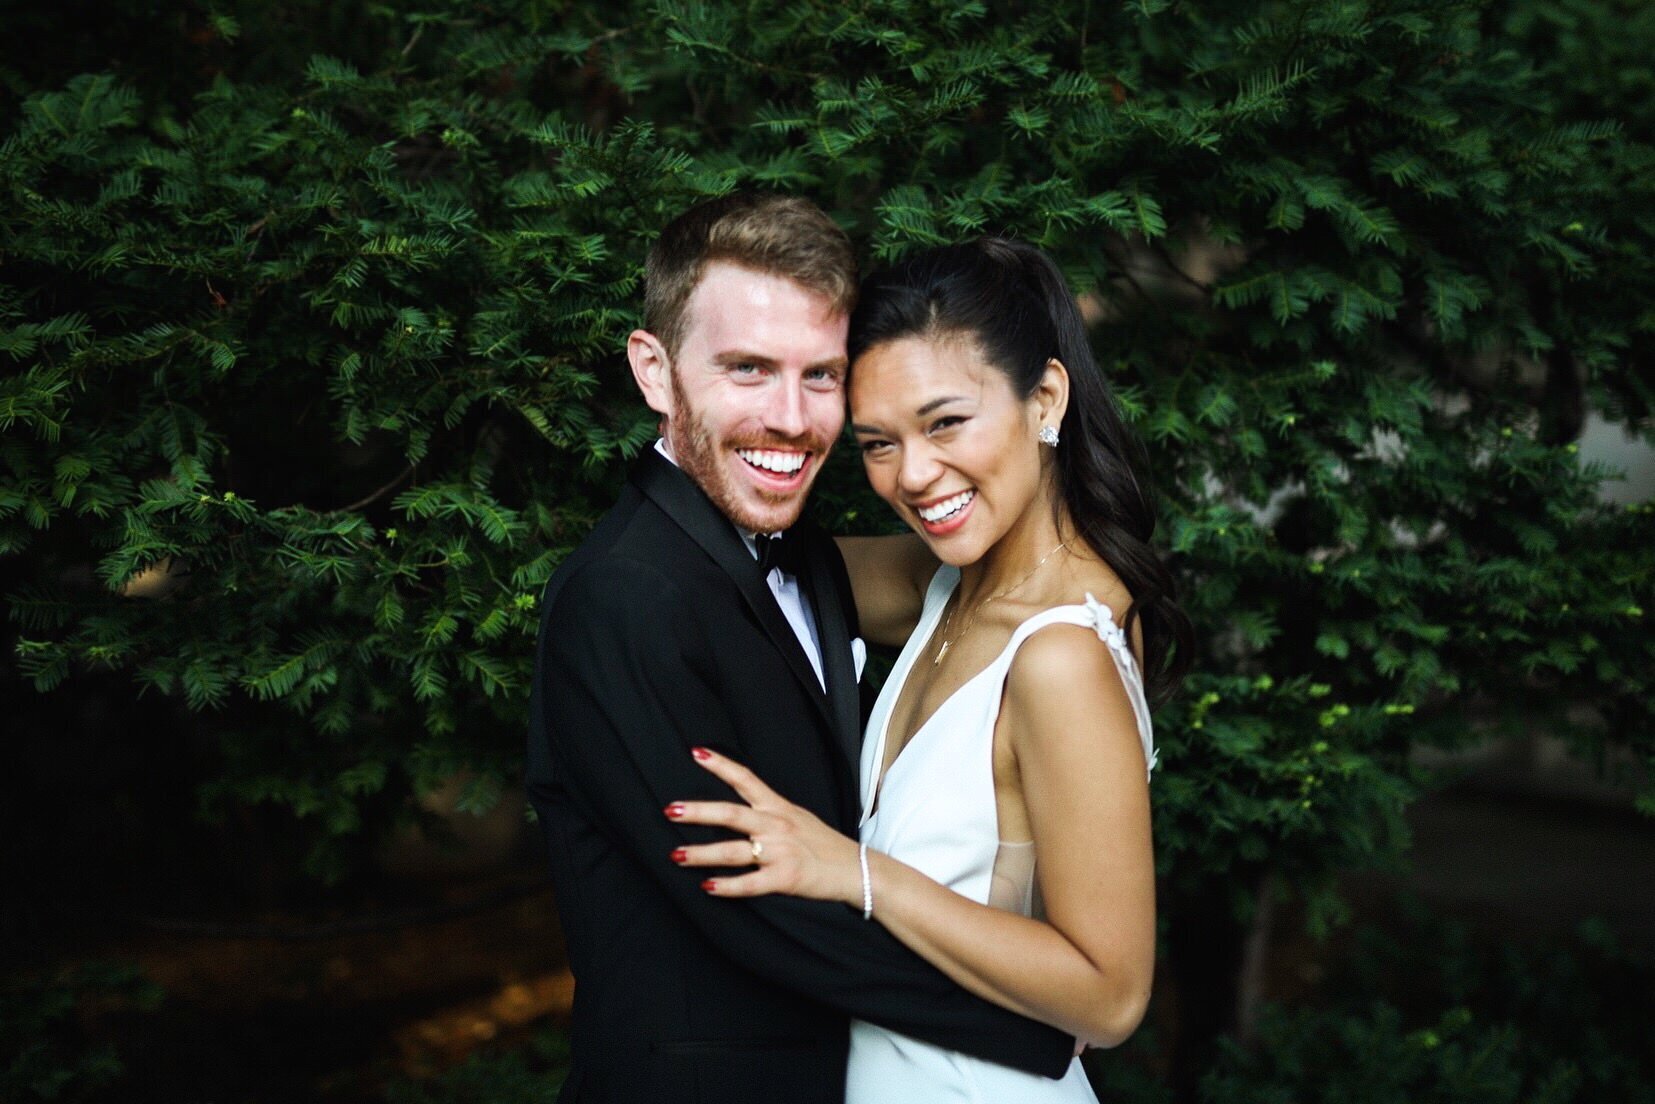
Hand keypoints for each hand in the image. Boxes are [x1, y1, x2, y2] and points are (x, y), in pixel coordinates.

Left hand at [666, 747, 863, 905]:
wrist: (855, 869)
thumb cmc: (822, 843)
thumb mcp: (797, 817)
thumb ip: (768, 812)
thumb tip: (737, 808)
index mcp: (778, 808)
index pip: (746, 779)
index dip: (720, 765)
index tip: (696, 752)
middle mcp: (776, 826)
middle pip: (731, 814)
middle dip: (699, 812)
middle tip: (671, 809)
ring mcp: (780, 852)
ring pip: (734, 851)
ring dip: (702, 853)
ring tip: (676, 855)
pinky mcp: (785, 878)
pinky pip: (750, 883)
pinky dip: (727, 886)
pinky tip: (707, 887)